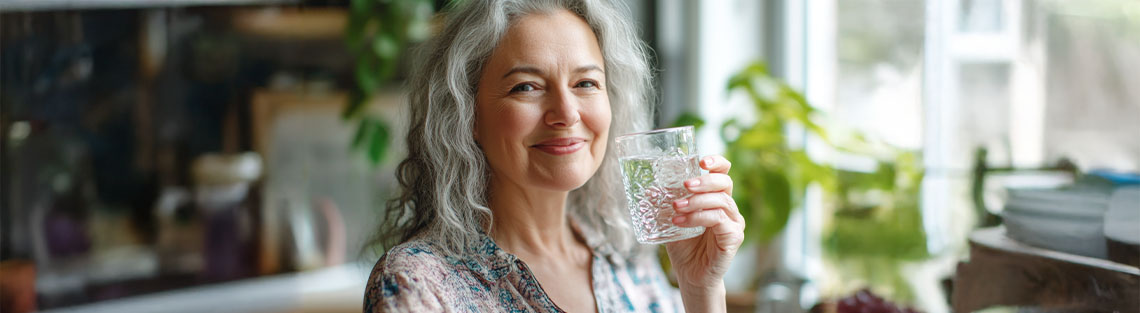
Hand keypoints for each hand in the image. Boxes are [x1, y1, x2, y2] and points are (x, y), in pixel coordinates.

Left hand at [664, 155, 745, 308]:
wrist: (691, 275)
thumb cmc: (685, 246)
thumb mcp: (671, 220)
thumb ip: (665, 205)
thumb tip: (649, 190)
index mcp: (716, 198)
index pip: (723, 173)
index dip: (716, 162)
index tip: (701, 161)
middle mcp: (729, 208)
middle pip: (725, 183)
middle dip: (704, 180)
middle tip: (686, 184)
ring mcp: (734, 222)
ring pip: (720, 201)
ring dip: (696, 201)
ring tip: (676, 206)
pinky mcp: (733, 237)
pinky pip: (718, 220)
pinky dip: (698, 217)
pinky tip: (681, 221)